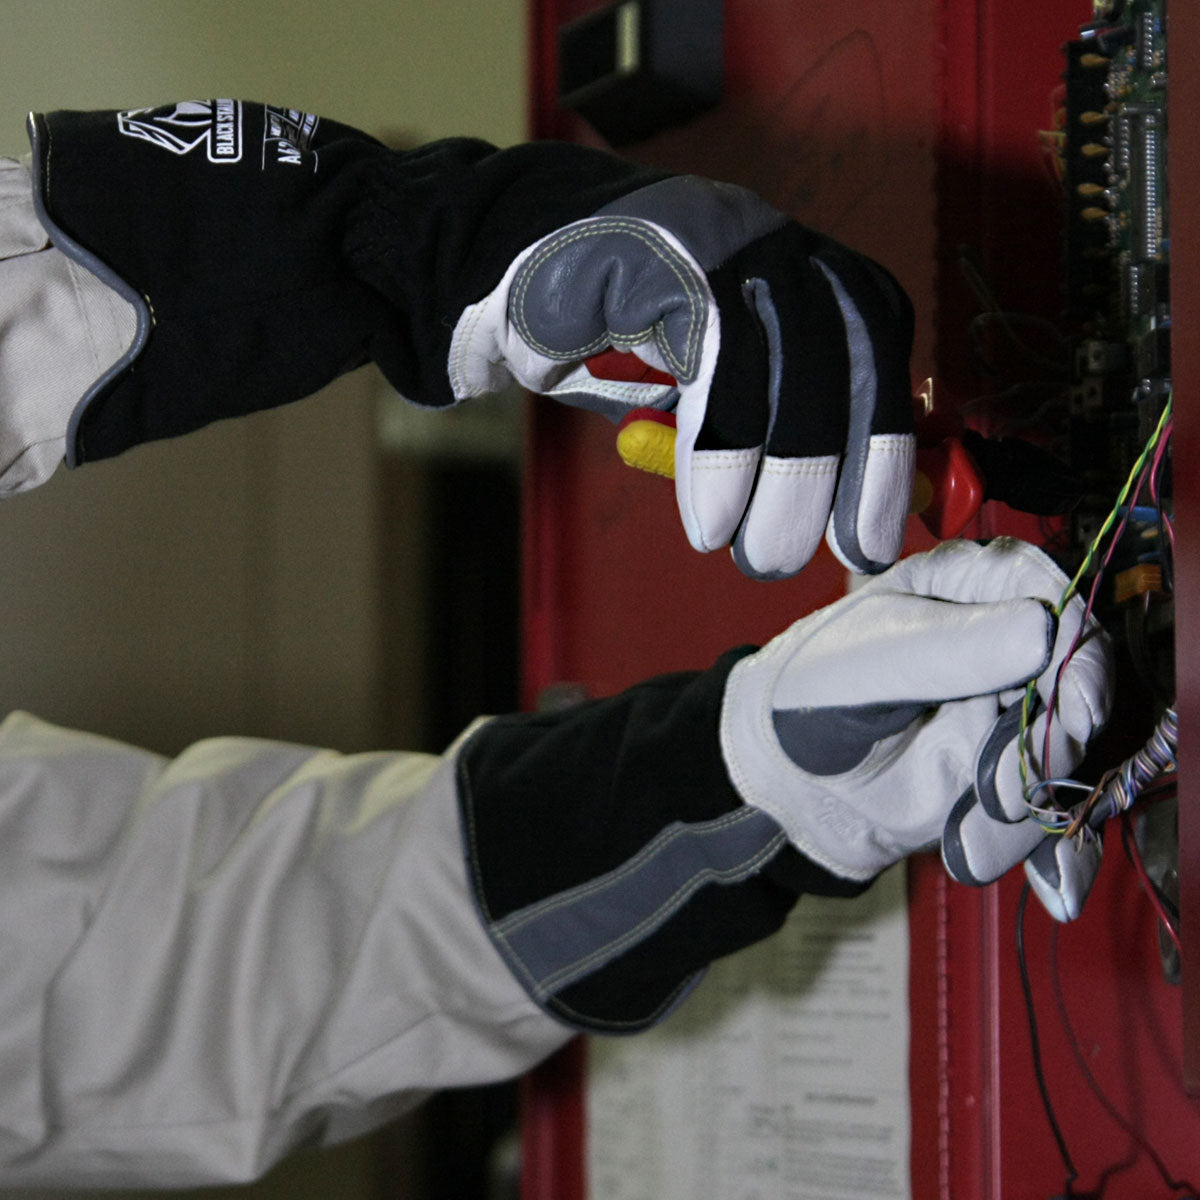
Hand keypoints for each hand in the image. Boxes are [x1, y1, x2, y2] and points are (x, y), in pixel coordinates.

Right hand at [449, 173, 914, 576]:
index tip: (869, 540)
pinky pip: (716, 357)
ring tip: (758, 554)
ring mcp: (724, 240)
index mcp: (801, 271)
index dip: (885, 449)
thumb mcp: (702, 383)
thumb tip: (824, 510)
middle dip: (839, 471)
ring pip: (790, 357)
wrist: (502, 267)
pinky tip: (709, 513)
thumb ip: (763, 426)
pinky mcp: (666, 257)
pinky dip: (720, 449)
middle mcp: (776, 244)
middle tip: (808, 557)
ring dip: (782, 472)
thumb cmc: (607, 335)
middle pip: (847, 353)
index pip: (875, 350)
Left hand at [718, 538, 1113, 911]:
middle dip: (1048, 747)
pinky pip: (1057, 812)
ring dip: (1031, 811)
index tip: (1075, 704)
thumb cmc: (810, 693)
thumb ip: (951, 648)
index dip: (1074, 649)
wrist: (787, 782)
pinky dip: (1056, 851)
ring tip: (967, 845)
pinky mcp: (1014, 775)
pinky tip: (1048, 882)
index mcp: (967, 586)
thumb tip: (1044, 628)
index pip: (1048, 597)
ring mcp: (1012, 712)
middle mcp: (1004, 644)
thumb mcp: (866, 662)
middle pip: (1075, 682)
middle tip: (1000, 793)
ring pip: (1067, 756)